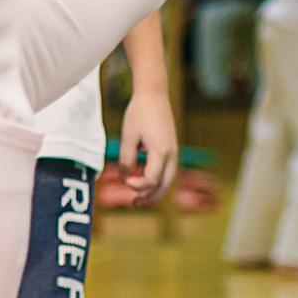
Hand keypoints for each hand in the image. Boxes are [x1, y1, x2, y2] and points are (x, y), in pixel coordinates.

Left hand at [113, 87, 178, 204]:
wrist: (154, 94)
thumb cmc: (139, 113)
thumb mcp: (128, 137)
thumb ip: (126, 160)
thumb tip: (124, 177)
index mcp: (161, 152)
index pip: (151, 180)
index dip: (136, 185)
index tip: (124, 179)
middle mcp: (171, 154)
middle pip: (164, 185)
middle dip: (149, 196)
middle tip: (134, 203)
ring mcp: (174, 151)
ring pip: (168, 179)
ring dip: (155, 190)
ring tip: (140, 197)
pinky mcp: (172, 148)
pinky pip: (167, 170)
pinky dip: (158, 180)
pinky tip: (144, 179)